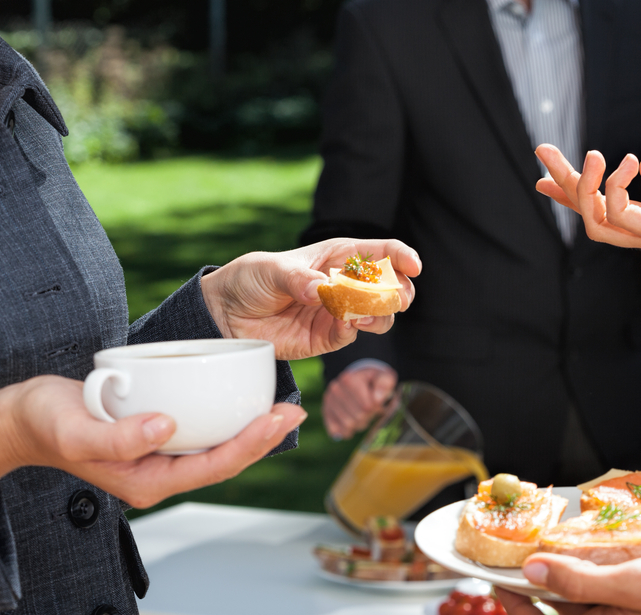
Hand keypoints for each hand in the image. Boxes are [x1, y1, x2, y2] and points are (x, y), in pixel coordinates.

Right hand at [0, 376, 304, 504]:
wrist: (25, 419)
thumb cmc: (46, 424)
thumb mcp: (76, 430)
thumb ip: (118, 436)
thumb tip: (166, 426)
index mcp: (147, 481)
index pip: (211, 466)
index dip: (249, 445)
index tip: (276, 420)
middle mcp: (160, 474)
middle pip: (225, 460)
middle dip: (263, 438)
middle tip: (295, 411)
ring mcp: (161, 458)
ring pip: (218, 449)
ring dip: (253, 430)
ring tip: (285, 408)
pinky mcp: (159, 437)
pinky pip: (204, 434)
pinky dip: (229, 420)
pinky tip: (247, 404)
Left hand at [200, 238, 420, 359]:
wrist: (226, 315)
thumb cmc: (250, 279)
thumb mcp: (271, 269)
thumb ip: (298, 278)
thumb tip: (321, 291)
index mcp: (337, 256)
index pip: (380, 252)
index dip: (402, 257)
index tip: (414, 266)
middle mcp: (345, 284)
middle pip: (389, 286)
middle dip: (399, 291)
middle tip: (396, 298)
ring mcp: (340, 312)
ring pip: (379, 314)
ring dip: (381, 314)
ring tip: (366, 314)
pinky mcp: (329, 337)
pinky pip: (352, 334)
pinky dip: (355, 329)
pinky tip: (347, 322)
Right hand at [322, 364, 396, 439]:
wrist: (358, 379)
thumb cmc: (374, 381)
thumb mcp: (384, 377)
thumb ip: (384, 384)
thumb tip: (377, 399)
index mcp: (349, 379)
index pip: (367, 406)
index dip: (377, 409)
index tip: (379, 405)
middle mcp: (335, 389)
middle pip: (358, 417)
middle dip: (369, 417)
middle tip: (371, 411)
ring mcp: (328, 401)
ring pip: (347, 426)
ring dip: (359, 425)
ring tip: (363, 416)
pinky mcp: (326, 412)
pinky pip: (335, 431)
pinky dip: (346, 432)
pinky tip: (352, 425)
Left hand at [498, 549, 640, 614]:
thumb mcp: (632, 582)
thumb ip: (579, 580)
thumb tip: (531, 573)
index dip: (517, 610)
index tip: (500, 583)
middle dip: (543, 587)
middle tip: (527, 554)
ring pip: (592, 605)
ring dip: (572, 578)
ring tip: (562, 545)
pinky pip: (616, 598)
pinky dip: (601, 577)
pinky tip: (606, 551)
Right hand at [535, 144, 640, 252]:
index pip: (604, 211)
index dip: (572, 195)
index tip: (543, 174)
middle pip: (590, 217)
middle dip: (563, 186)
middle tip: (541, 150)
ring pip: (595, 222)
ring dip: (583, 189)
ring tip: (591, 154)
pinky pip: (620, 216)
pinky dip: (614, 189)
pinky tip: (625, 161)